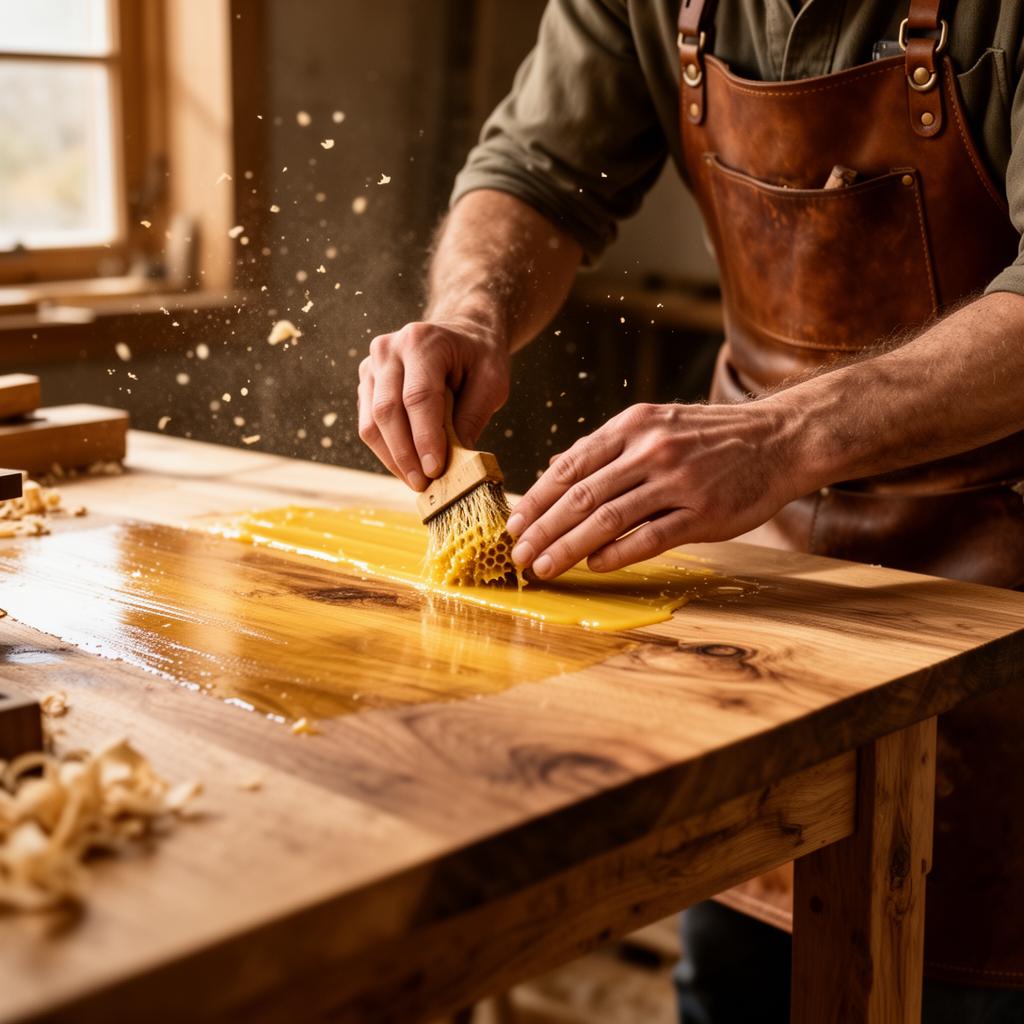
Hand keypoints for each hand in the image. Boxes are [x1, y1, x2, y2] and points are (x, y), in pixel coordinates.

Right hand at [358, 320, 509, 489]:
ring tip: (417, 482)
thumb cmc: (479, 358)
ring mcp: (372, 366)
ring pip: (372, 423)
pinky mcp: (367, 384)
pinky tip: (407, 467)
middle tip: (424, 484)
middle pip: (388, 411)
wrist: (462, 335)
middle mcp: (388, 349)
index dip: (424, 437)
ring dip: (393, 459)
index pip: (418, 396)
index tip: (435, 470)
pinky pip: (368, 425)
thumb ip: (473, 416)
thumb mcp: (492, 382)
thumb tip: (456, 461)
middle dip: (405, 455)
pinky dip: (387, 451)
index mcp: (422, 341)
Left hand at [505, 400, 803, 577]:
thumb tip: (553, 469)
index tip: (513, 522)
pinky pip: (649, 538)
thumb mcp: (656, 424)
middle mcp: (650, 450)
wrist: (779, 439)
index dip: (537, 497)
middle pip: (581, 495)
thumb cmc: (709, 436)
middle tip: (517, 553)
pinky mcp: (702, 513)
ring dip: (568, 547)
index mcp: (633, 426)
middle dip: (542, 528)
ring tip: (542, 568)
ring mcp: (677, 482)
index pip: (571, 465)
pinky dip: (616, 554)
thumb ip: (607, 448)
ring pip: (608, 518)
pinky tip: (593, 566)